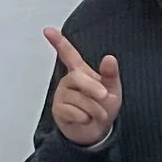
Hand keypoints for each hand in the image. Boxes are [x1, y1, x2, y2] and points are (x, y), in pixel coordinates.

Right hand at [42, 28, 121, 147]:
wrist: (96, 131)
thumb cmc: (103, 107)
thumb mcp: (113, 90)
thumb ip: (111, 74)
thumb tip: (109, 58)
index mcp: (81, 72)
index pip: (68, 54)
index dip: (58, 41)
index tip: (48, 30)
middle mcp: (68, 81)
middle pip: (77, 78)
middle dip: (94, 89)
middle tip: (105, 97)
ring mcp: (61, 95)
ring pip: (79, 99)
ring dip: (95, 109)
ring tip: (97, 113)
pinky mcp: (58, 110)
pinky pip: (74, 112)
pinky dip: (86, 118)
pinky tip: (85, 119)